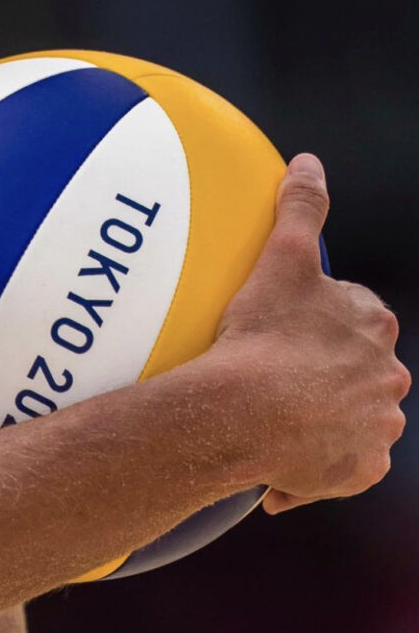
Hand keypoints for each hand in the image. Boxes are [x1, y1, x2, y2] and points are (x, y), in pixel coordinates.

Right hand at [214, 153, 409, 512]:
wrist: (246, 410)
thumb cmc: (264, 335)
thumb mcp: (285, 257)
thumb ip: (302, 206)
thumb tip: (307, 162)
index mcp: (374, 327)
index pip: (356, 319)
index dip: (320, 323)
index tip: (286, 330)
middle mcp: (385, 378)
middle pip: (354, 370)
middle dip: (323, 373)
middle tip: (272, 373)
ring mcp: (373, 427)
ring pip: (349, 419)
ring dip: (319, 420)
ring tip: (270, 418)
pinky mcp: (355, 471)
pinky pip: (339, 468)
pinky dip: (314, 468)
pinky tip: (279, 465)